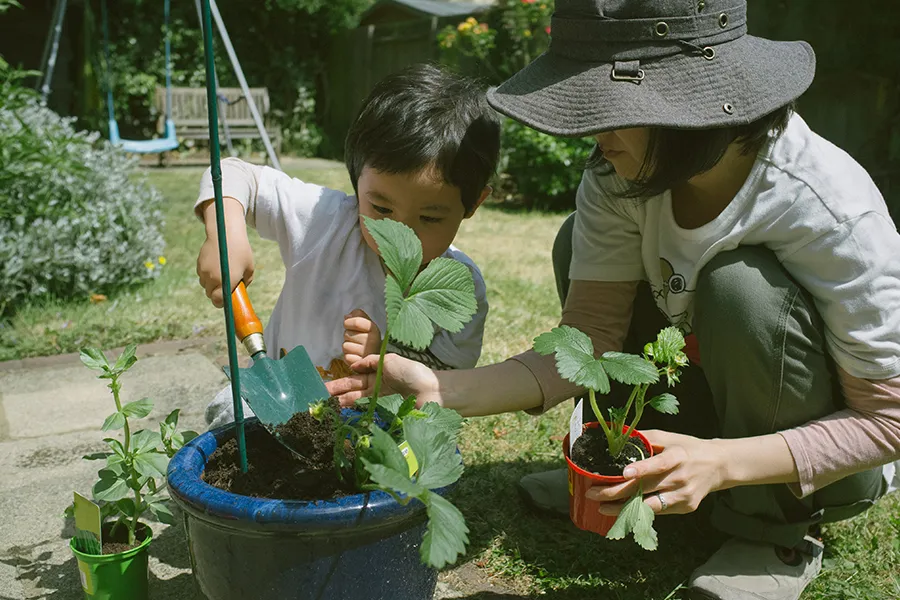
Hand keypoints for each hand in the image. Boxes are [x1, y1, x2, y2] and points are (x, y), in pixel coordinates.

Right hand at [196, 197, 253, 307]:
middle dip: (217, 293)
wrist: (225, 232)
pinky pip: (202, 275)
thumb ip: (245, 282)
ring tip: (222, 274)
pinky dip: (207, 274)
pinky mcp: (199, 264)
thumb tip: (239, 289)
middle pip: (210, 294)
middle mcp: (213, 279)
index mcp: (226, 282)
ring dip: (212, 283)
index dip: (222, 303)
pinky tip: (216, 266)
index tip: (226, 301)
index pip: (218, 301)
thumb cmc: (241, 251)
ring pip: (205, 285)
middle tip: (226, 286)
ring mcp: (204, 271)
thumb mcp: (249, 268)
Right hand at [325, 353, 440, 407]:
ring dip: (342, 405)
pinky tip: (345, 416)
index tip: (323, 387)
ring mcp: (380, 401)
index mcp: (376, 374)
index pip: (352, 379)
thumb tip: (353, 366)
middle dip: (335, 395)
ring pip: (357, 403)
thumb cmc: (414, 372)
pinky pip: (367, 413)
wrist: (433, 391)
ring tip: (327, 408)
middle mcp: (376, 388)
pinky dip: (356, 414)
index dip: (338, 383)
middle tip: (318, 400)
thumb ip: (371, 362)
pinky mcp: (386, 413)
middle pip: (351, 392)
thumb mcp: (390, 360)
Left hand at [342, 309, 381, 363]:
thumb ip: (358, 316)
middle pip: (347, 334)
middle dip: (348, 336)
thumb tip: (347, 316)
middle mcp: (372, 341)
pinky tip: (356, 356)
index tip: (348, 325)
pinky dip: (349, 357)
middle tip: (356, 340)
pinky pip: (347, 357)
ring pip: (345, 346)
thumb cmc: (369, 340)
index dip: (348, 322)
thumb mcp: (367, 325)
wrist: (377, 359)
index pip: (356, 322)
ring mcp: (367, 353)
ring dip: (348, 347)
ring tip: (356, 348)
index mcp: (374, 329)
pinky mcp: (361, 363)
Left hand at [585, 430, 725, 515]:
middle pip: (646, 488)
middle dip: (616, 493)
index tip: (623, 473)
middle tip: (593, 494)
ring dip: (623, 509)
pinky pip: (658, 512)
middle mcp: (681, 477)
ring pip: (650, 506)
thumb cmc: (687, 448)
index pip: (658, 464)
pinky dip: (639, 512)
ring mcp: (684, 495)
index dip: (641, 469)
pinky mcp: (686, 507)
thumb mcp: (668, 437)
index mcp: (677, 456)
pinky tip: (622, 511)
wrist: (718, 465)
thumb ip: (644, 438)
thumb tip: (617, 437)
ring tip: (602, 508)